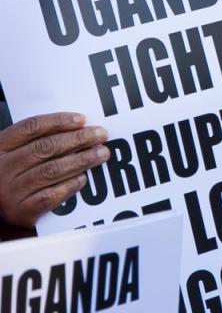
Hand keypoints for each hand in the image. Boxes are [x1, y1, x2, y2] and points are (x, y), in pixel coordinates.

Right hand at [0, 113, 109, 228]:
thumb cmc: (7, 178)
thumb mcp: (10, 155)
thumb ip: (34, 141)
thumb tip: (76, 129)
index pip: (31, 128)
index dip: (58, 121)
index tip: (82, 119)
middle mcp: (1, 169)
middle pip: (45, 147)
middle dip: (78, 139)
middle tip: (101, 134)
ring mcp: (10, 192)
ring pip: (52, 170)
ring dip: (81, 160)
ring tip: (101, 153)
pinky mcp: (21, 212)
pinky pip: (52, 195)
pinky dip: (70, 184)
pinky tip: (83, 178)